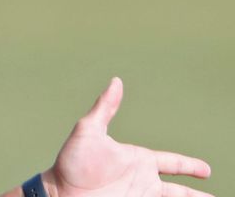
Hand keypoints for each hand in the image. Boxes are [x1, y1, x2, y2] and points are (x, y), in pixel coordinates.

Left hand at [46, 77, 211, 196]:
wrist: (60, 191)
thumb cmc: (71, 161)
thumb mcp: (88, 131)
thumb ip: (105, 108)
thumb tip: (116, 81)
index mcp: (138, 159)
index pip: (173, 163)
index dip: (190, 166)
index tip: (206, 170)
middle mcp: (142, 180)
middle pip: (179, 191)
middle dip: (198, 196)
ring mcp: (139, 195)